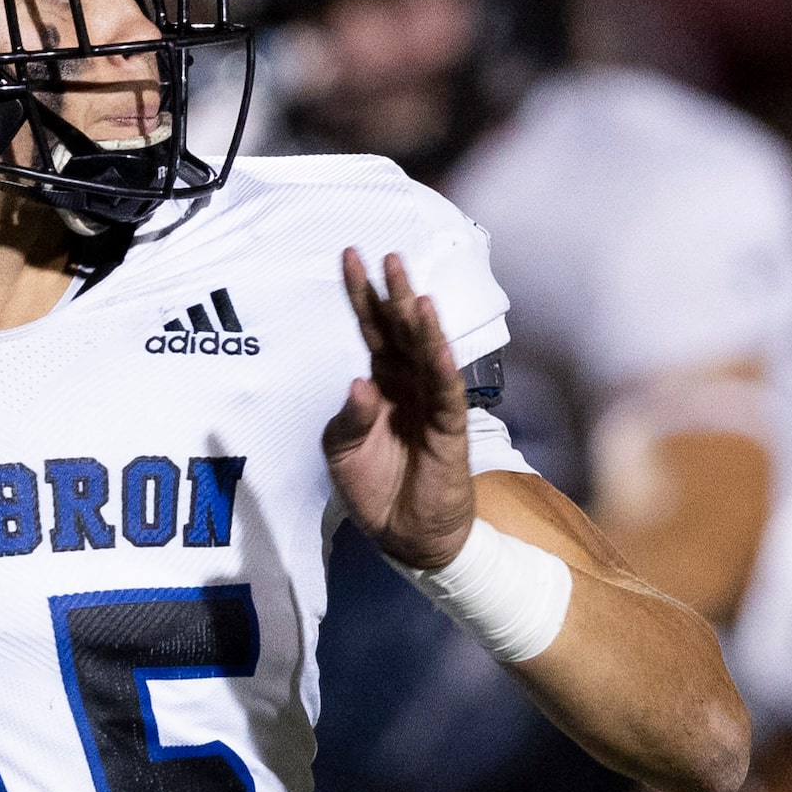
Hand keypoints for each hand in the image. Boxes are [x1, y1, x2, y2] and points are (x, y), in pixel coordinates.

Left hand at [322, 247, 476, 569]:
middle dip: (395, 295)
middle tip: (389, 258)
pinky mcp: (449, 428)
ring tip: (413, 294)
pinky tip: (435, 342)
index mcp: (380, 382)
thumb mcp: (342, 452)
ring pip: (427, 354)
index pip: (371, 330)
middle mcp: (407, 384)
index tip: (350, 257)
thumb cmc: (374, 487)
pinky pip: (446, 392)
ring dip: (422, 325)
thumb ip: (349, 418)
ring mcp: (429, 402)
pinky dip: (441, 367)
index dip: (361, 295)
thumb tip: (359, 384)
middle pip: (401, 331)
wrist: (404, 534)